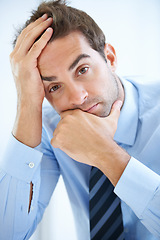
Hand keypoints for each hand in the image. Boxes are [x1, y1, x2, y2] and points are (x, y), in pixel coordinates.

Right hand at [10, 14, 52, 146]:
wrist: (28, 103)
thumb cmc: (32, 90)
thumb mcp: (30, 74)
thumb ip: (33, 63)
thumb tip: (41, 57)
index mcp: (15, 58)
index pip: (23, 38)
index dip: (33, 28)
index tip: (42, 22)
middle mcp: (14, 56)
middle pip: (25, 34)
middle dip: (37, 24)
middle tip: (47, 17)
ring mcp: (19, 60)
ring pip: (30, 37)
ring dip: (40, 27)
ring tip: (50, 20)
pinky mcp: (26, 64)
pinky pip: (36, 47)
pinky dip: (44, 38)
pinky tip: (51, 32)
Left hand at [51, 100, 129, 184]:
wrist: (103, 151)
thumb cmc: (106, 136)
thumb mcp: (111, 121)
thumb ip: (114, 110)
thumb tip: (119, 102)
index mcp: (76, 112)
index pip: (67, 116)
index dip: (72, 124)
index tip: (78, 131)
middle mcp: (67, 118)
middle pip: (62, 124)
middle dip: (67, 131)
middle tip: (78, 138)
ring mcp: (61, 129)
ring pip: (58, 133)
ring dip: (64, 139)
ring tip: (76, 143)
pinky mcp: (58, 140)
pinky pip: (54, 142)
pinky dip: (60, 146)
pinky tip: (71, 148)